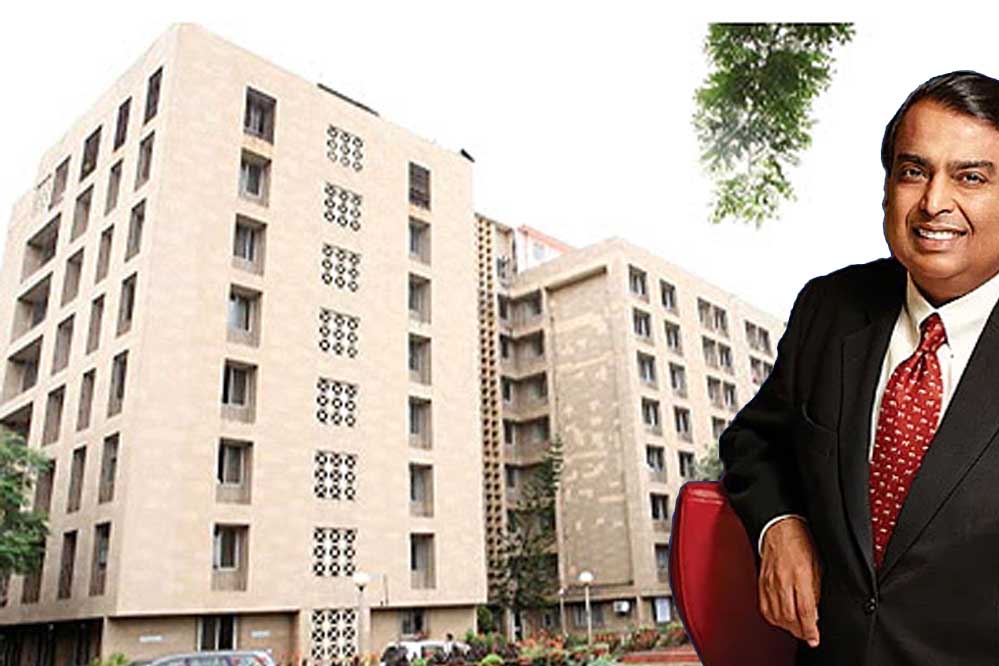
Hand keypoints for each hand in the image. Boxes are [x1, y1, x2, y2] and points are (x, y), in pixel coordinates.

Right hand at [759, 517, 822, 646]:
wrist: (779, 526)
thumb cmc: (800, 540)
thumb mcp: (817, 565)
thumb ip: (816, 590)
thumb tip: (815, 612)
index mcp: (799, 575)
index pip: (805, 611)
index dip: (810, 629)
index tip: (814, 638)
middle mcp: (782, 581)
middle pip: (789, 617)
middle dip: (799, 631)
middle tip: (807, 635)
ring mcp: (769, 582)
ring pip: (775, 615)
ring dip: (786, 626)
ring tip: (795, 628)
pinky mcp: (761, 582)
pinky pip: (764, 607)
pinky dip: (773, 617)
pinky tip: (780, 618)